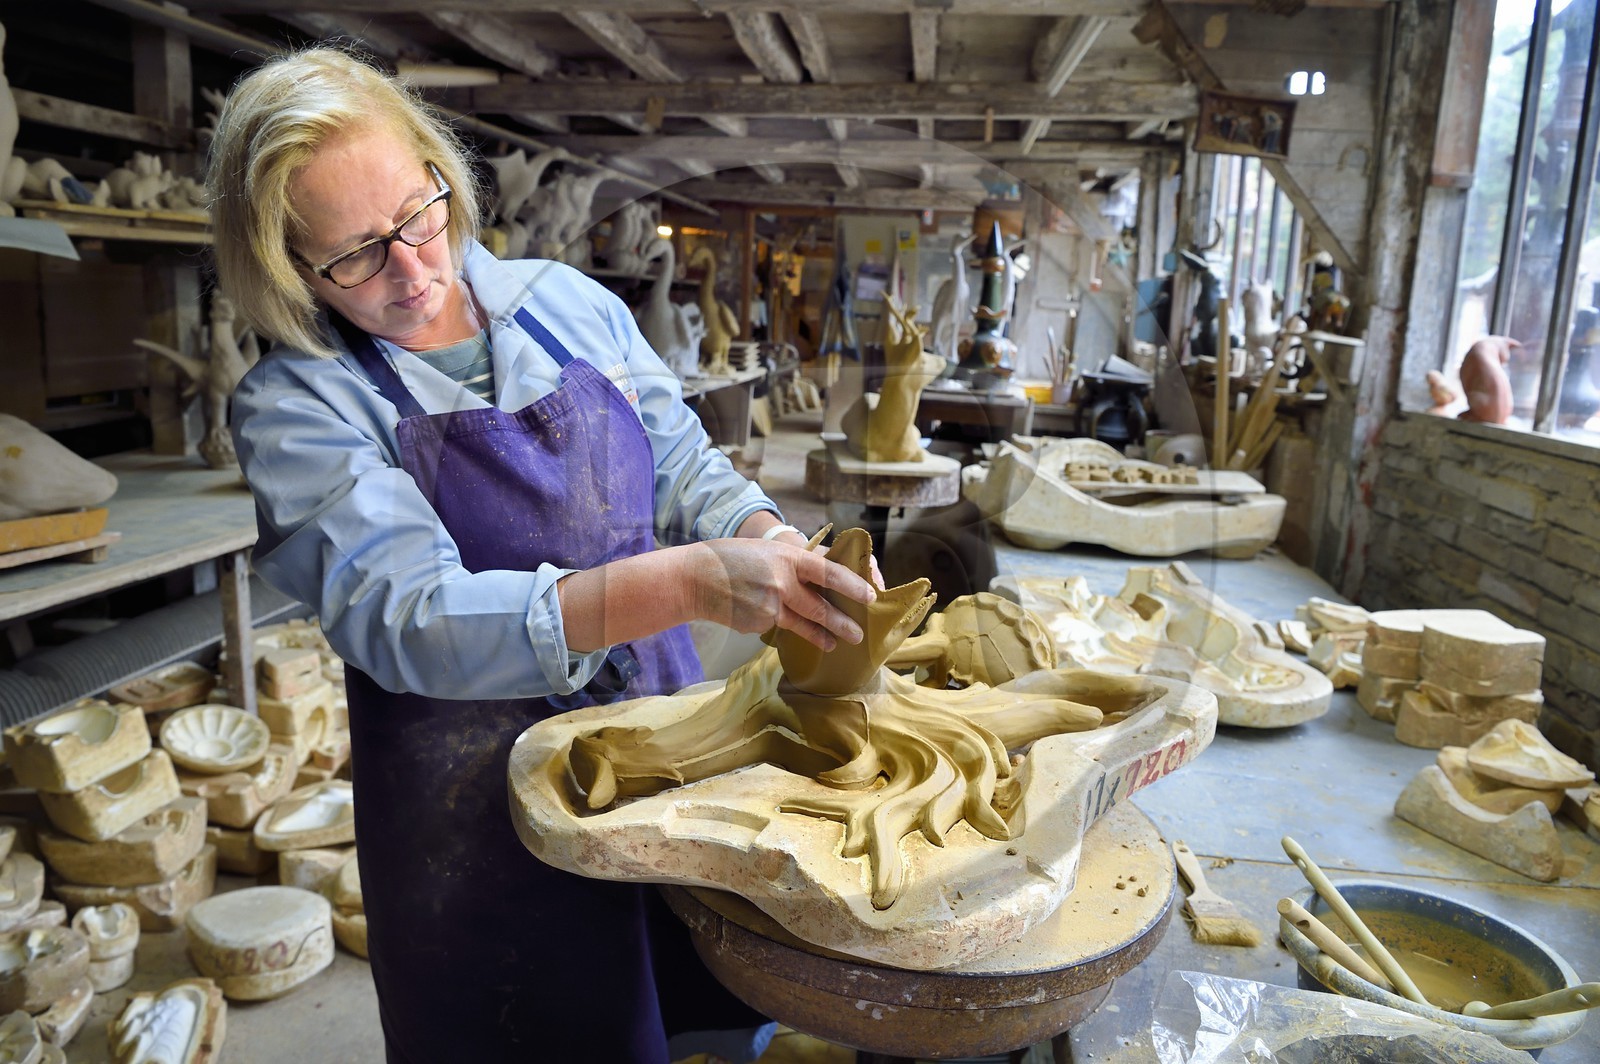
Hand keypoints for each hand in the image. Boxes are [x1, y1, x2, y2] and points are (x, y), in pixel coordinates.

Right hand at [687, 539, 876, 650]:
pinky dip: (782, 627)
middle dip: (842, 622)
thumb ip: (793, 565)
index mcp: (787, 558)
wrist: (695, 578)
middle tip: (859, 633)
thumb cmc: (732, 558)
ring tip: (835, 645)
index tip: (870, 596)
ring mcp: (770, 606)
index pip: (829, 572)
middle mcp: (782, 583)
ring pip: (804, 624)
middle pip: (820, 607)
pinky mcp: (758, 624)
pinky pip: (778, 627)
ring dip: (822, 636)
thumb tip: (821, 582)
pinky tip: (775, 623)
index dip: (853, 585)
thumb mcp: (767, 551)